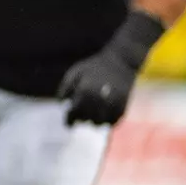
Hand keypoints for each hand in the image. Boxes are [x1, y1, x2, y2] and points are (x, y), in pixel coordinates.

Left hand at [56, 10, 163, 125]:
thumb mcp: (76, 72)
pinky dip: (107, 122)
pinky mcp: (123, 105)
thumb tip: (62, 104)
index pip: (74, 113)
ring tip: (91, 115)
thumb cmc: (94, 66)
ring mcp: (112, 103)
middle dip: (81, 118)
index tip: (68, 124)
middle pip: (86, 119)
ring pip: (99, 123)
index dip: (69, 120)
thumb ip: (65, 88)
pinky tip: (103, 116)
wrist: (121, 61)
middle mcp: (98, 99)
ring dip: (93, 121)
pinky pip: (113, 121)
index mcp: (85, 91)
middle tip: (80, 116)